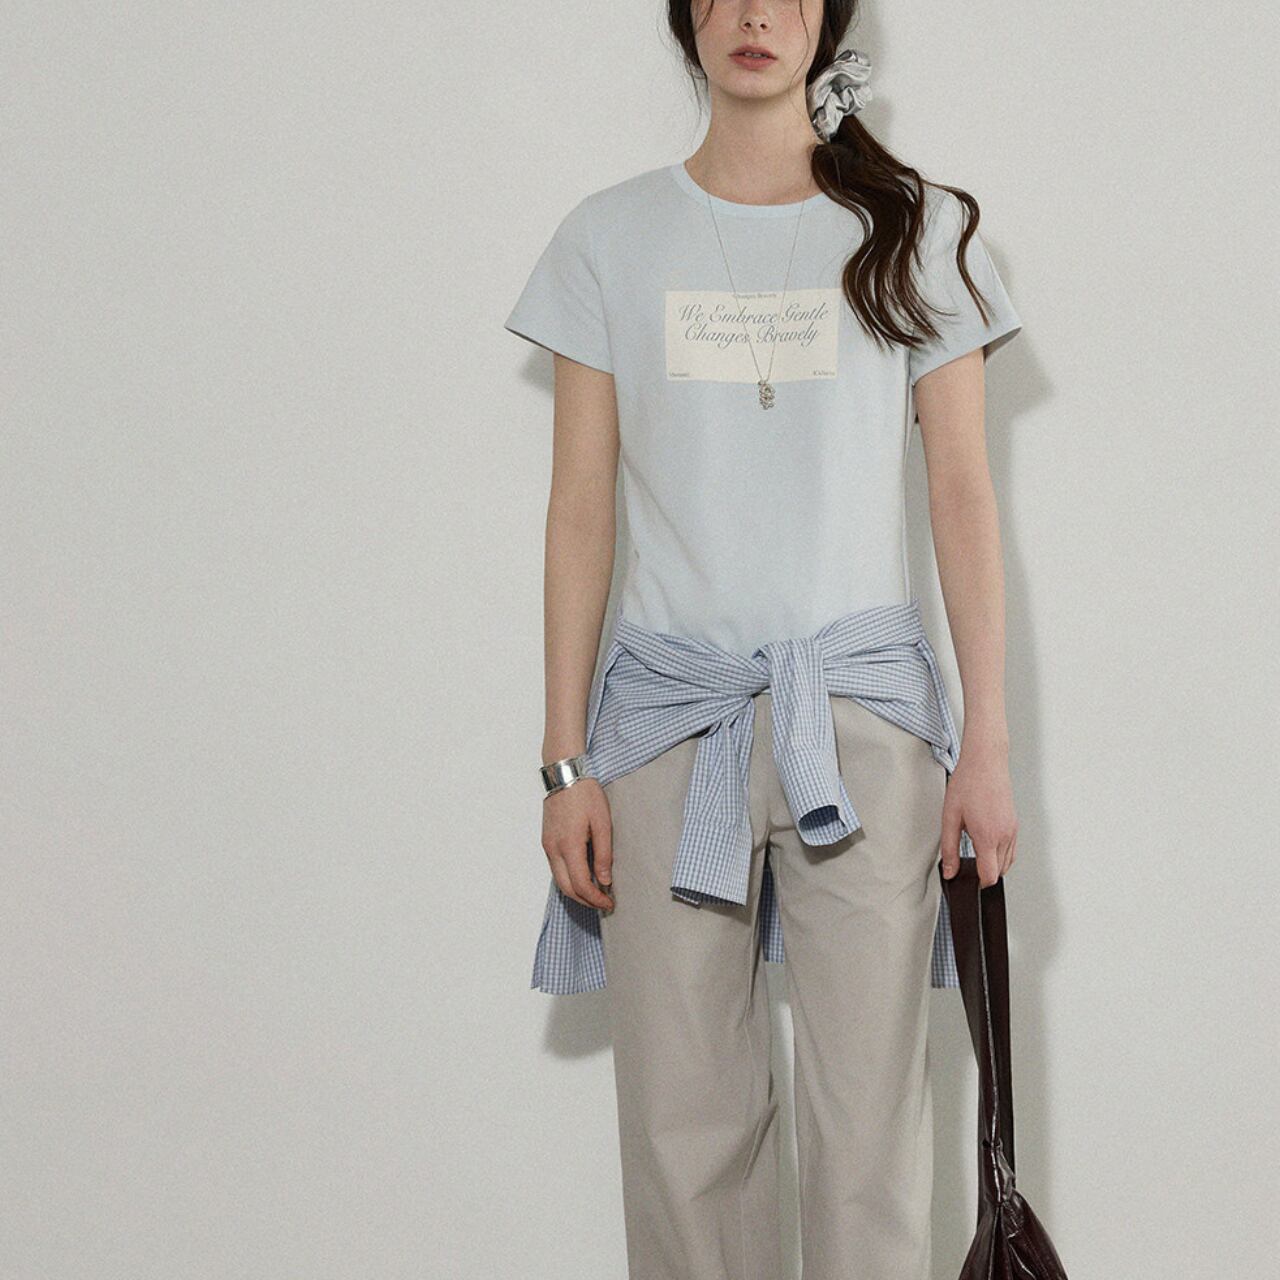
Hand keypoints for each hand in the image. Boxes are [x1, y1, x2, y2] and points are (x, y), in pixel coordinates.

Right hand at [542, 778, 614, 911]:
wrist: (565, 774)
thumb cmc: (585, 794)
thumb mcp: (602, 823)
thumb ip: (604, 854)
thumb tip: (604, 880)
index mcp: (569, 846)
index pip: (581, 884)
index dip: (596, 898)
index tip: (609, 903)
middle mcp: (554, 849)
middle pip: (567, 888)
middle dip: (585, 900)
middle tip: (603, 903)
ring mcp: (547, 845)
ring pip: (559, 880)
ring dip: (576, 891)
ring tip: (595, 892)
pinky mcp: (546, 840)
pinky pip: (556, 868)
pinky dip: (569, 878)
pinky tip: (583, 875)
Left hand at [939, 743, 1017, 887]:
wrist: (985, 762)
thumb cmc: (968, 784)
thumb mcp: (950, 817)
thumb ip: (949, 849)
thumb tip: (949, 871)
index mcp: (988, 836)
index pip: (990, 875)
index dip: (978, 883)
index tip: (967, 880)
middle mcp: (1005, 835)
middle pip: (999, 871)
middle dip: (984, 873)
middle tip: (966, 866)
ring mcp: (1012, 830)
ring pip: (1007, 862)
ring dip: (993, 864)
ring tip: (974, 853)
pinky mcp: (1015, 824)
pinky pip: (1011, 849)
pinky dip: (1000, 854)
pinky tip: (986, 844)